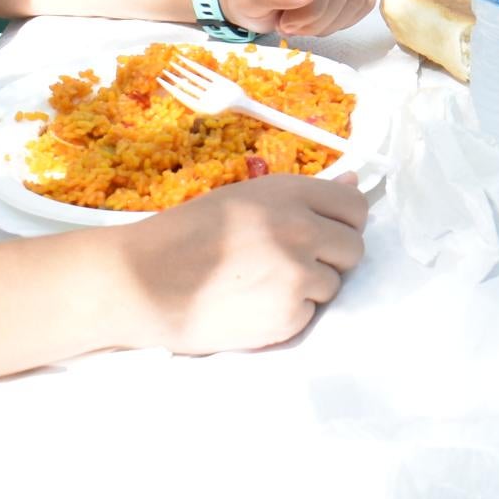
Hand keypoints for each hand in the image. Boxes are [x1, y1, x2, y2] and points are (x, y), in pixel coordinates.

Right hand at [110, 172, 369, 354]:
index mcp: (289, 193)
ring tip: (262, 285)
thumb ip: (304, 195)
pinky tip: (253, 307)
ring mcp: (296, 275)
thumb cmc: (187, 234)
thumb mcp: (245, 198)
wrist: (143, 282)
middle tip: (292, 263)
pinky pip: (309, 316)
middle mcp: (300, 230)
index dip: (343, 222)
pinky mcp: (287, 316)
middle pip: (353, 249)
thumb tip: (355, 181)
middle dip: (331, 258)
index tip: (325, 232)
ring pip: (333, 285)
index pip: (355, 207)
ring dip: (308, 288)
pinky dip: (288, 316)